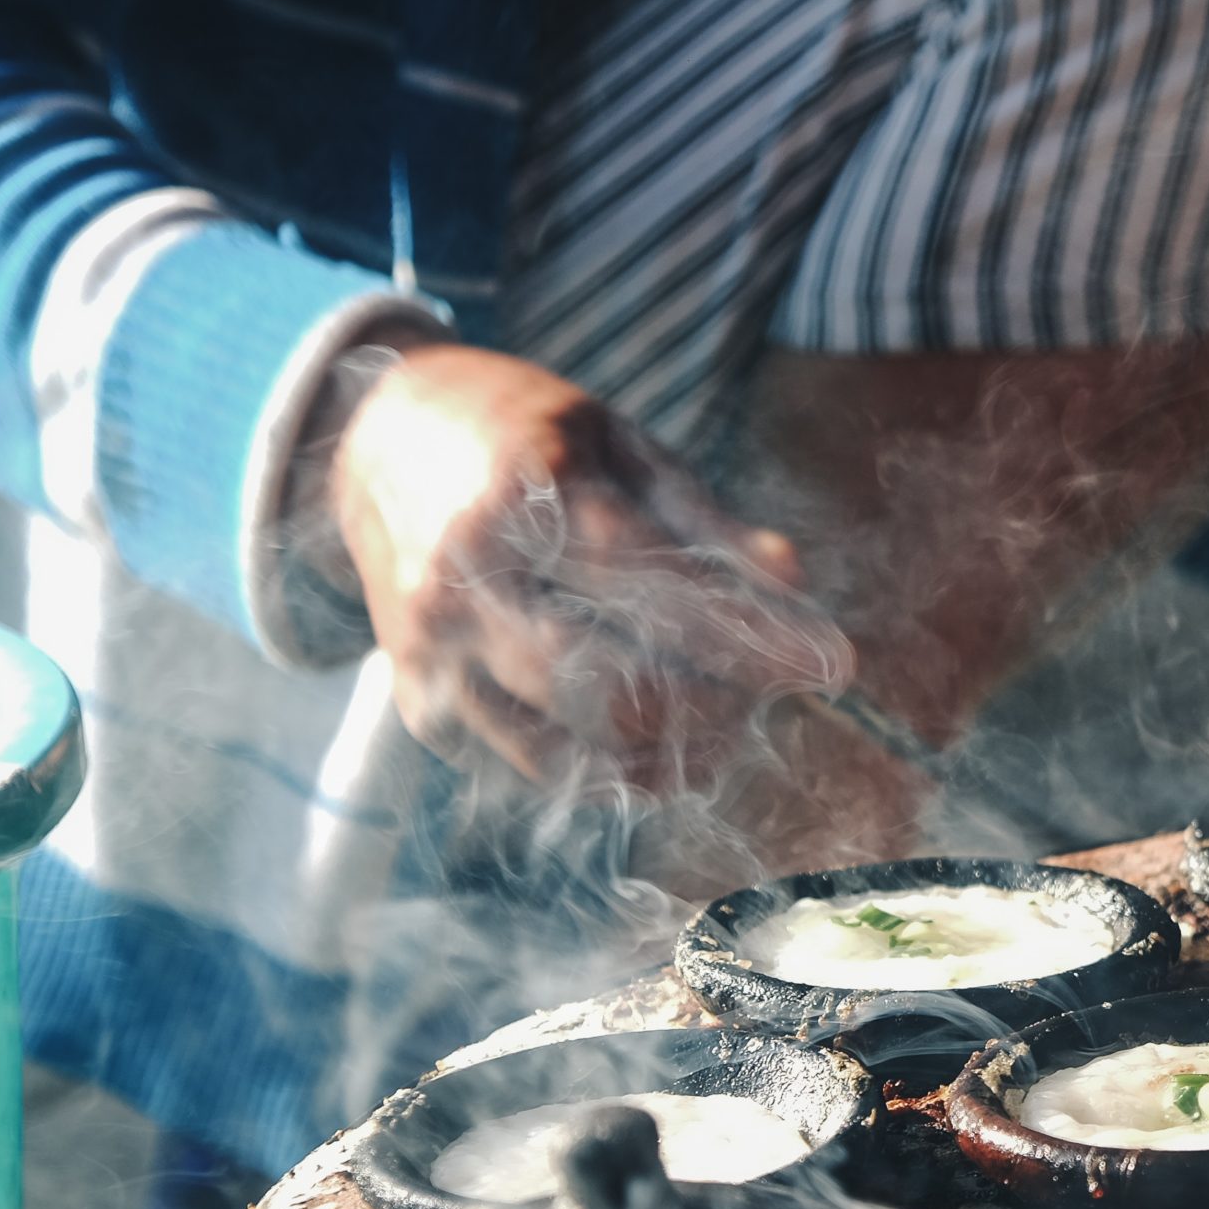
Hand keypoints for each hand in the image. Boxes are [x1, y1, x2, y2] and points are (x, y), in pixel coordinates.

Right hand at [317, 344, 855, 796]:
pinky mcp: (425, 711)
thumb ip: (705, 526)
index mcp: (521, 499)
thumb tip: (795, 586)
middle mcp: (465, 584)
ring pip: (583, 746)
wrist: (374, 446)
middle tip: (766, 695)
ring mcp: (436, 657)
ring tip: (724, 721)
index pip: (657, 589)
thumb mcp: (620, 448)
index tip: (834, 665)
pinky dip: (616, 767)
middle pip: (621, 690)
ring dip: (677, 751)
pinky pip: (542, 769)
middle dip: (717, 706)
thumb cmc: (524, 438)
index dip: (754, 638)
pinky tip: (659, 740)